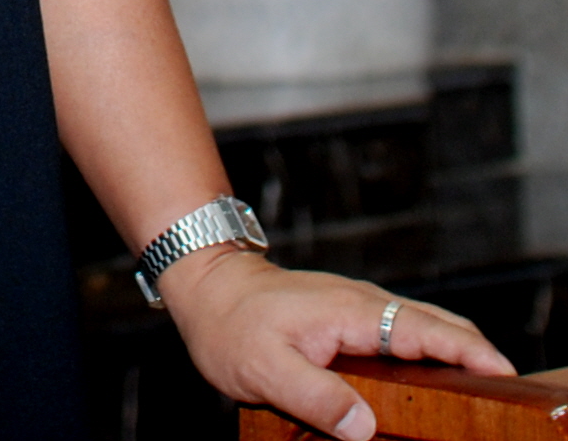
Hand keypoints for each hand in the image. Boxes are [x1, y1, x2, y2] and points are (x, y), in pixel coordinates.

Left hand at [159, 249, 514, 439]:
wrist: (208, 286)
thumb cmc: (231, 325)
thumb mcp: (265, 369)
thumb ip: (317, 397)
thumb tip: (364, 428)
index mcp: (350, 313)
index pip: (422, 329)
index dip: (466, 352)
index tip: (501, 372)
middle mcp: (361, 305)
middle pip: (433, 324)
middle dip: (473, 351)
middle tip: (505, 389)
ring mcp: (356, 309)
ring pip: (419, 326)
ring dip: (453, 351)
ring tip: (482, 388)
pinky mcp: (348, 319)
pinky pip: (399, 332)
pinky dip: (428, 349)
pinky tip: (433, 377)